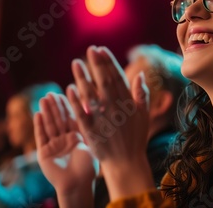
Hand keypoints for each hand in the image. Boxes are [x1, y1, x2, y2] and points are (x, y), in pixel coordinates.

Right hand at [34, 93, 97, 195]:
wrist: (78, 184)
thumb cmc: (88, 166)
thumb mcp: (90, 142)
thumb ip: (87, 126)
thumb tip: (90, 107)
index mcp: (77, 137)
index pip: (71, 118)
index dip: (67, 105)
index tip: (64, 92)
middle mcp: (65, 140)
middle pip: (59, 120)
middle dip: (55, 107)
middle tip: (51, 93)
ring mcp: (54, 146)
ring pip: (49, 126)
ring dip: (46, 113)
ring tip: (43, 99)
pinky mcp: (44, 153)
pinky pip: (41, 137)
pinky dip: (39, 126)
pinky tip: (37, 114)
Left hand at [68, 46, 153, 198]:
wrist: (126, 163)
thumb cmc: (135, 138)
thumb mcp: (143, 115)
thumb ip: (141, 94)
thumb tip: (139, 74)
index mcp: (127, 103)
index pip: (117, 78)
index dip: (108, 63)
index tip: (101, 50)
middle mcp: (115, 108)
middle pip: (104, 82)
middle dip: (97, 65)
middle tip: (89, 49)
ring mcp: (103, 119)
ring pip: (91, 95)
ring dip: (83, 78)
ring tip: (75, 63)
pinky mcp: (91, 130)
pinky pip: (82, 114)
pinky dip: (76, 102)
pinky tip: (69, 89)